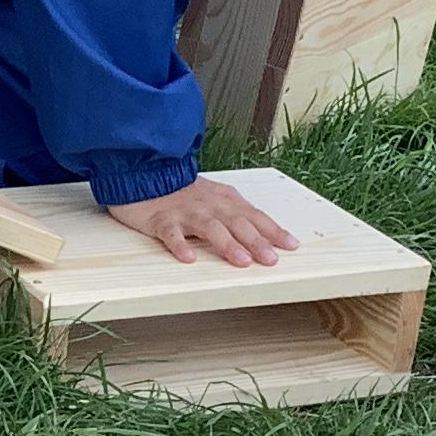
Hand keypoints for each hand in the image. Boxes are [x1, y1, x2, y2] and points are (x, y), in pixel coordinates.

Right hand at [106, 178, 297, 267]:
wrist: (143, 173)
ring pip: (209, 227)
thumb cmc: (179, 191)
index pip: (254, 216)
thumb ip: (234, 211)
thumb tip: (261, 231)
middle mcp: (208, 205)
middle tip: (271, 260)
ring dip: (226, 244)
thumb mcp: (213, 197)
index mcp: (223, 200)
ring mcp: (185, 212)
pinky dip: (179, 245)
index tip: (291, 245)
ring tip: (240, 261)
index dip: (273, 230)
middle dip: (256, 241)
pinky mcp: (161, 219)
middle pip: (236, 223)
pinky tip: (188, 258)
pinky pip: (171, 233)